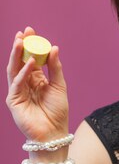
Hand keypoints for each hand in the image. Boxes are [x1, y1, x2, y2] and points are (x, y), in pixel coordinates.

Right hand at [6, 27, 68, 141]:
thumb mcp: (60, 86)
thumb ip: (55, 68)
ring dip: (17, 55)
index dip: (30, 45)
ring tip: (21, 41)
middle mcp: (25, 83)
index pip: (31, 58)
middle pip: (20, 61)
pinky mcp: (14, 101)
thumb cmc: (58, 112)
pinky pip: (16, 84)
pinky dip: (23, 72)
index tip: (31, 30)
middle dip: (20, 46)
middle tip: (23, 32)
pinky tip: (30, 63)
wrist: (54, 133)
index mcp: (36, 79)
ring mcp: (18, 92)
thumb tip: (54, 48)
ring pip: (14, 69)